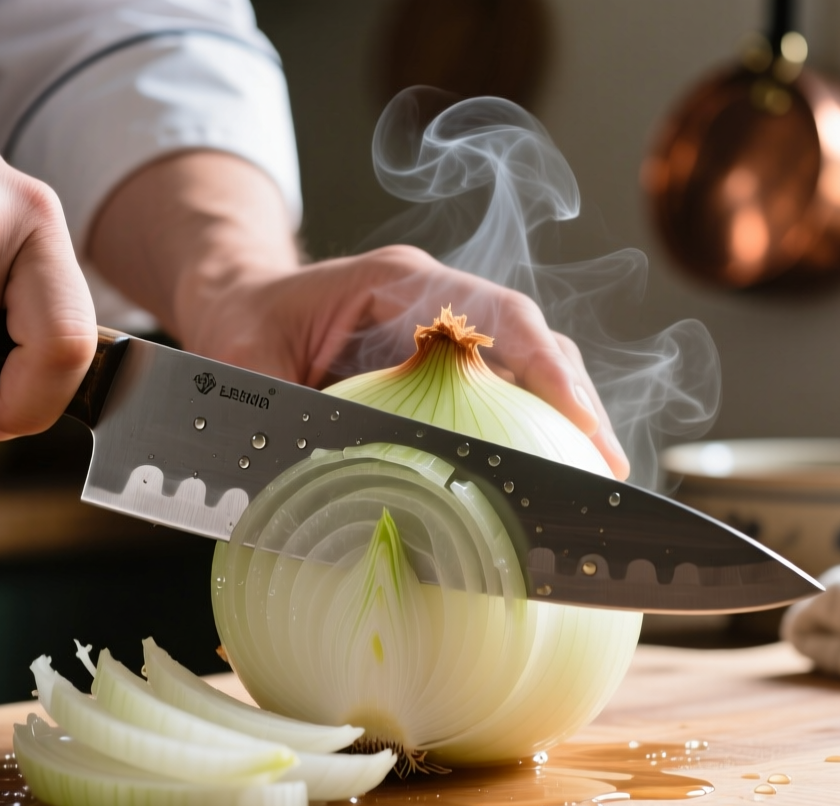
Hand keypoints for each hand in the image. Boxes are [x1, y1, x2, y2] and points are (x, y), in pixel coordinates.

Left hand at [90, 152, 629, 478]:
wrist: (231, 300)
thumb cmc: (238, 324)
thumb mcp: (244, 363)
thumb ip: (276, 417)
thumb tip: (306, 484)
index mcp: (397, 283)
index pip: (496, 313)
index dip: (544, 364)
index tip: (578, 416)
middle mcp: (435, 303)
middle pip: (532, 342)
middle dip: (576, 402)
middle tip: (608, 472)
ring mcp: (443, 336)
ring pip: (526, 369)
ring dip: (563, 421)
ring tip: (594, 486)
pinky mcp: (440, 371)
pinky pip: (499, 394)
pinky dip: (526, 433)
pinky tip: (542, 482)